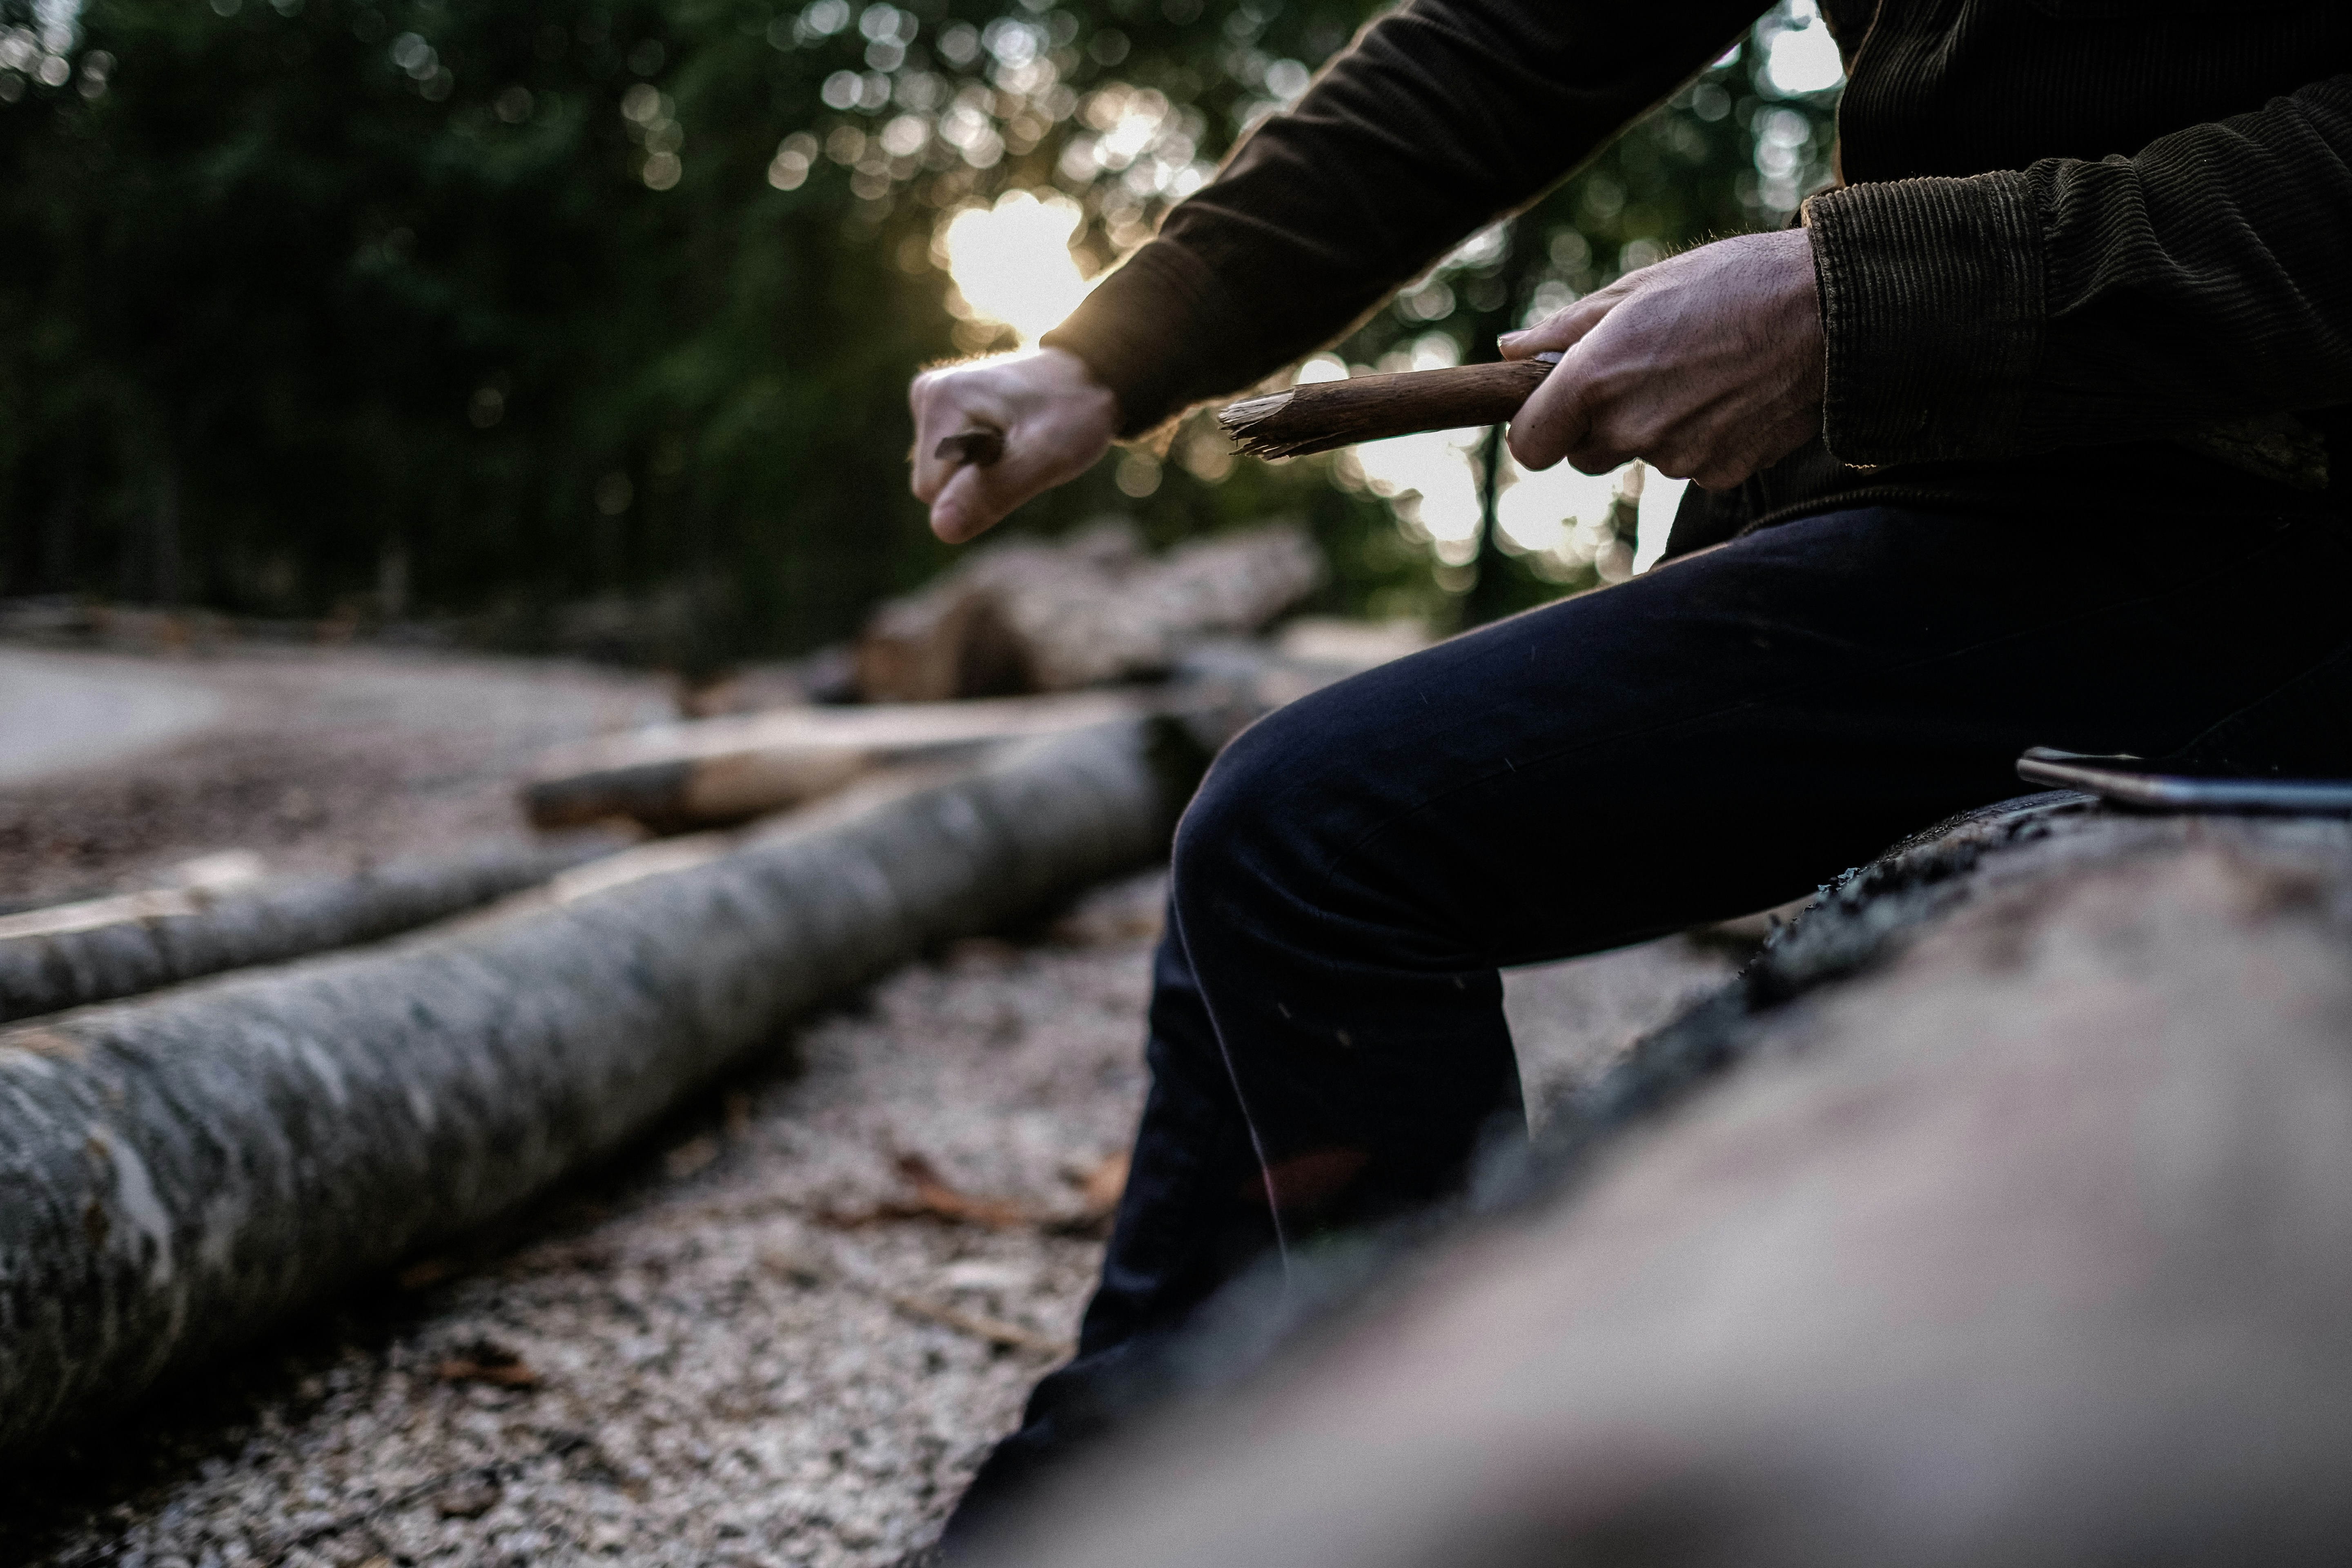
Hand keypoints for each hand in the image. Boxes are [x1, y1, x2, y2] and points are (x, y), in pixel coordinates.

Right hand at [908, 347, 1119, 542]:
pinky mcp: (939, 411)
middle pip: (931, 485)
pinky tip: (1003, 436)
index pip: (932, 490)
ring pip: (939, 478)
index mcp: (943, 398)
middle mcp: (927, 394)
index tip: (1017, 453)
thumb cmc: (1072, 415)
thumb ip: (992, 492)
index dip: (979, 489)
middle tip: (1019, 450)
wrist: (1085, 381)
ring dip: (979, 474)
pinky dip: (977, 462)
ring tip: (1014, 439)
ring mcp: (930, 400)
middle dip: (977, 482)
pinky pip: (946, 464)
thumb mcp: (1045, 457)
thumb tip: (941, 528)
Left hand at [1499, 229, 1823, 488]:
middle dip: (1602, 423)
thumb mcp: (1641, 287)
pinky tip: (1735, 392)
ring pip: (1642, 456)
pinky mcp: (1723, 474)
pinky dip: (1705, 437)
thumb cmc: (1733, 282)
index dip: (1539, 427)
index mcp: (1595, 379)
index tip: (1556, 407)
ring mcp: (1678, 459)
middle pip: (1585, 454)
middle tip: (1648, 369)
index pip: (1530, 446)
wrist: (1833, 309)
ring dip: (1658, 425)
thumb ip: (1566, 329)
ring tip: (1703, 369)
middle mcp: (1630, 428)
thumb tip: (1510, 350)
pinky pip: (1692, 465)